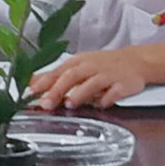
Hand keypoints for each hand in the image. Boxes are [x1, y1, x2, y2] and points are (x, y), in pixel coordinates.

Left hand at [28, 42, 164, 109]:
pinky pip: (114, 92)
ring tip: (69, 103)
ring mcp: (108, 75)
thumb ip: (57, 76)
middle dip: (57, 89)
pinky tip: (100, 105)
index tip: (29, 92)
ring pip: (92, 83)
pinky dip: (107, 98)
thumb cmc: (102, 65)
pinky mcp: (123, 84)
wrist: (135, 61)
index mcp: (78, 62)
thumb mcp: (78, 65)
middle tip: (45, 103)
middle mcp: (91, 67)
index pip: (57, 71)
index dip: (43, 82)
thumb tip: (31, 83)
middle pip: (71, 76)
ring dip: (80, 93)